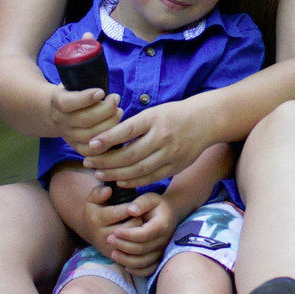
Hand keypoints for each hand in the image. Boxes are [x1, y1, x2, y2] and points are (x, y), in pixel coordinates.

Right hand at [49, 84, 122, 155]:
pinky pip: (92, 151)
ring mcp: (68, 136)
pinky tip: (116, 129)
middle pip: (85, 120)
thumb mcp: (73, 82)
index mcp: (58, 101)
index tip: (101, 91)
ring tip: (118, 111)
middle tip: (116, 99)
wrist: (58, 112)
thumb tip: (103, 81)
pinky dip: (107, 142)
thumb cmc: (73, 92)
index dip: (86, 98)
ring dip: (110, 124)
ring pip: (91, 136)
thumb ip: (85, 79)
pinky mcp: (76, 147)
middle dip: (106, 109)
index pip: (68, 103)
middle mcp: (61, 121)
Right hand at [80, 183, 141, 259]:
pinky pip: (133, 251)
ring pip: (135, 239)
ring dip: (142, 230)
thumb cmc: (97, 209)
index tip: (138, 204)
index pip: (122, 212)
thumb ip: (100, 192)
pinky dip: (139, 243)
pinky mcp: (114, 256)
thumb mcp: (94, 198)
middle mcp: (101, 235)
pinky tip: (139, 235)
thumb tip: (108, 190)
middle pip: (132, 226)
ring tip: (143, 223)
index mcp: (96, 218)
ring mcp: (108, 247)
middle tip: (143, 214)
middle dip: (140, 218)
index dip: (134, 207)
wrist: (91, 231)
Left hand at [84, 93, 215, 186]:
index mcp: (155, 119)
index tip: (91, 144)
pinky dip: (134, 181)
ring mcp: (170, 154)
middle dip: (106, 161)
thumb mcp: (154, 112)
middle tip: (88, 163)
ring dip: (116, 174)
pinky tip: (121, 181)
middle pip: (129, 154)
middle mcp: (162, 137)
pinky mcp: (176, 166)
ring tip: (100, 174)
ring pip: (138, 169)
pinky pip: (151, 177)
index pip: (127, 130)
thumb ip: (134, 125)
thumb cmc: (174, 114)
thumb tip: (106, 139)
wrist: (206, 121)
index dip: (107, 139)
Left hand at [107, 192, 179, 276]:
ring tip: (113, 252)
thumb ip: (141, 202)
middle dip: (123, 246)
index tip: (115, 231)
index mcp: (162, 225)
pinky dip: (136, 270)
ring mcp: (162, 250)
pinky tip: (125, 265)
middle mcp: (164, 240)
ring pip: (144, 262)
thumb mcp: (150, 198)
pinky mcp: (159, 257)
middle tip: (109, 239)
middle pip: (142, 249)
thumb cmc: (156, 205)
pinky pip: (149, 270)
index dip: (128, 235)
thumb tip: (131, 210)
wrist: (170, 214)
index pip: (143, 234)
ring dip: (126, 260)